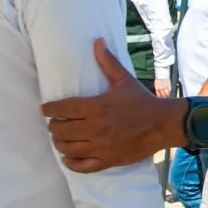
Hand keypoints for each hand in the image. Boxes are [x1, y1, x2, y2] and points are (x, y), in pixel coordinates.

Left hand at [42, 39, 186, 172]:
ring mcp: (101, 146)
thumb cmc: (142, 101)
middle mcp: (95, 128)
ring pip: (68, 148)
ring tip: (60, 138)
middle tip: (54, 123)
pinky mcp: (108, 160)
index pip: (63, 109)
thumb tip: (97, 41)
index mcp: (96, 107)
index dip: (49, 109)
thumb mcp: (123, 80)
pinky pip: (82, 166)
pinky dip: (71, 163)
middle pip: (61, 130)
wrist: (163, 124)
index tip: (44, 109)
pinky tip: (68, 157)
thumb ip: (107, 62)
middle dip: (53, 126)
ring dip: (59, 143)